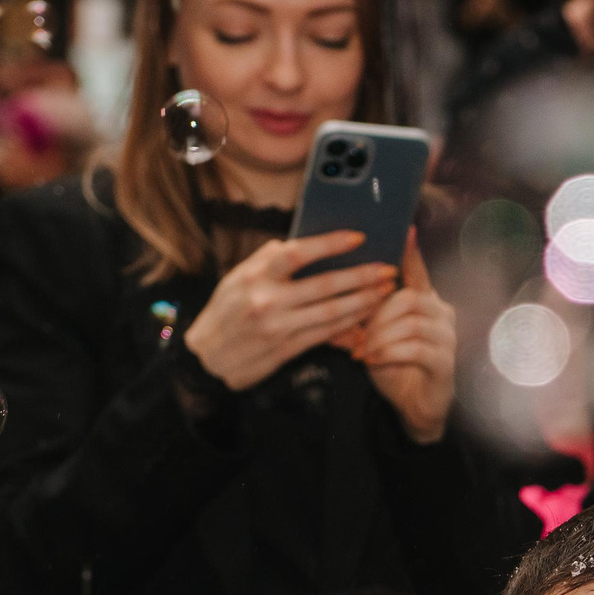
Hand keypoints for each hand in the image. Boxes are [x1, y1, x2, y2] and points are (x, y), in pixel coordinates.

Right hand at [182, 231, 398, 394]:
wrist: (206, 356)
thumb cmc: (226, 310)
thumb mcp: (238, 277)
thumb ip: (268, 260)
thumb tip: (300, 241)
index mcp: (254, 275)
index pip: (297, 253)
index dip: (330, 244)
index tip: (358, 238)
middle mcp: (267, 300)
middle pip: (324, 286)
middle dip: (361, 277)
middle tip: (387, 269)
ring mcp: (278, 328)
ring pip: (331, 313)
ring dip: (364, 302)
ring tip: (385, 291)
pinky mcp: (286, 350)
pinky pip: (325, 334)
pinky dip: (350, 325)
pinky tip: (367, 316)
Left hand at [350, 233, 456, 441]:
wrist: (415, 407)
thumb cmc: (394, 367)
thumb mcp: (374, 337)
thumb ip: (363, 316)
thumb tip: (330, 296)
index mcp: (425, 302)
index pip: (419, 272)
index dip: (412, 252)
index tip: (406, 229)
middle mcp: (442, 314)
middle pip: (410, 297)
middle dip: (377, 313)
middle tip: (357, 332)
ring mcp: (447, 337)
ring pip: (411, 322)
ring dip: (380, 335)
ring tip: (362, 349)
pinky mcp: (445, 361)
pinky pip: (415, 348)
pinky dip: (389, 352)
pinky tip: (373, 360)